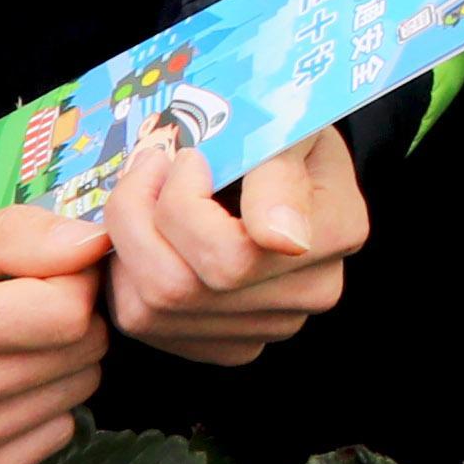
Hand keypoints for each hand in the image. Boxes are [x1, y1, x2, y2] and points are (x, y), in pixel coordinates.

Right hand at [0, 208, 114, 463]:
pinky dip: (32, 421)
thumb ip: (12, 235)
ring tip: (6, 354)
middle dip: (72, 328)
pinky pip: (37, 454)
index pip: (60, 315)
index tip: (57, 279)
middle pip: (69, 364)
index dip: (76, 288)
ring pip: (62, 410)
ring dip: (54, 375)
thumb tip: (92, 245)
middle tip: (35, 314)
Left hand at [108, 124, 367, 365]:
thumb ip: (280, 173)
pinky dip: (126, 276)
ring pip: (154, 309)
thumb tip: (281, 238)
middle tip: (148, 166)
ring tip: (140, 197)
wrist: (278, 154)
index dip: (182, 204)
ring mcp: (269, 326)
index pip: (234, 255)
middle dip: (139, 218)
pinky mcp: (227, 343)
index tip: (185, 157)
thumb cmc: (277, 128)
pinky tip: (148, 235)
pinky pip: (145, 324)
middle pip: (183, 288)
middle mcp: (311, 291)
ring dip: (126, 245)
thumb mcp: (283, 120)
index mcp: (337, 230)